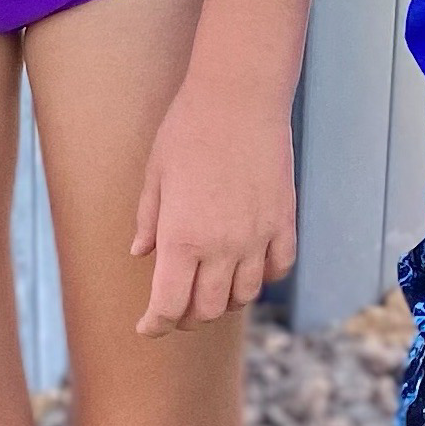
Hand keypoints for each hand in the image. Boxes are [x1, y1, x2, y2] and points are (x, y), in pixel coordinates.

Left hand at [130, 71, 298, 334]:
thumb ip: (149, 221)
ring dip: (224, 300)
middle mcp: (222, 247)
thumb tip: (141, 254)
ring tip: (211, 289)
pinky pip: (278, 268)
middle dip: (187, 318)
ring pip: (244, 295)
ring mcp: (257, 237)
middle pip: (207, 309)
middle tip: (175, 309)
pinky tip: (248, 268)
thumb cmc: (187, 130)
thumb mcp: (155, 176)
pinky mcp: (283, 222)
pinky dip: (262, 278)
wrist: (239, 98)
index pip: (169, 306)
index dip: (156, 324)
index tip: (147, 327)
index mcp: (182, 239)